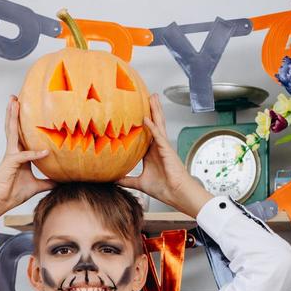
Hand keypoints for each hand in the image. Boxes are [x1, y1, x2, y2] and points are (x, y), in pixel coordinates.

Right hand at [0, 97, 55, 230]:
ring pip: (12, 132)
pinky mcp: (11, 163)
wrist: (0, 202)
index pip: (21, 135)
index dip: (23, 123)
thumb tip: (61, 181)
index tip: (26, 110)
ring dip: (13, 117)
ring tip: (13, 102)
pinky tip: (45, 152)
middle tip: (15, 98)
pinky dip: (35, 154)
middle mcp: (13, 152)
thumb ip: (48, 181)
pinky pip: (25, 156)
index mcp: (19, 155)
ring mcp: (11, 156)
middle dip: (14, 113)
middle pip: (14, 128)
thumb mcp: (36, 186)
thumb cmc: (13, 193)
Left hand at [116, 93, 212, 217]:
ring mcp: (163, 147)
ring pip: (158, 125)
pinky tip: (146, 118)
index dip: (142, 123)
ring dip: (155, 111)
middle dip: (152, 110)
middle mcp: (158, 148)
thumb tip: (114, 180)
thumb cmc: (164, 189)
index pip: (146, 134)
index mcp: (152, 154)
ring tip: (153, 97)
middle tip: (149, 97)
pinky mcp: (166, 150)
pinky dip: (152, 127)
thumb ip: (127, 180)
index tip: (137, 113)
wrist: (176, 194)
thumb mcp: (140, 183)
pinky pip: (158, 136)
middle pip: (154, 124)